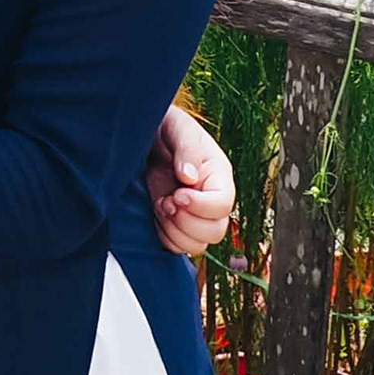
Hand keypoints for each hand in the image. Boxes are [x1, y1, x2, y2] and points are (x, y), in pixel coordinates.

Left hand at [148, 105, 234, 256]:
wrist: (149, 136)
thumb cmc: (168, 128)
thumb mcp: (179, 128)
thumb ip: (187, 149)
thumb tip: (189, 178)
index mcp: (219, 177)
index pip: (224, 205)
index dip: (201, 206)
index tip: (178, 194)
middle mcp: (212, 200)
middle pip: (215, 231)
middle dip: (186, 221)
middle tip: (167, 200)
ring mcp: (195, 215)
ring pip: (198, 245)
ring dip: (174, 230)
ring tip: (161, 204)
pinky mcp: (177, 224)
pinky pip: (178, 247)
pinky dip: (165, 236)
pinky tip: (157, 214)